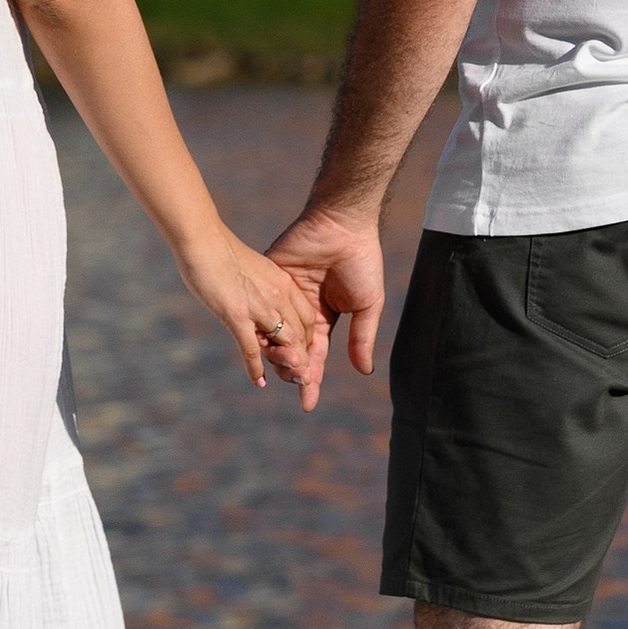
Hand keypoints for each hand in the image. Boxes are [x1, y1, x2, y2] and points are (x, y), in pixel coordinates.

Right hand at [175, 222, 325, 403]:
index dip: (306, 338)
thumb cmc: (220, 251)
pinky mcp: (236, 314)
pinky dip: (255, 368)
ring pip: (283, 344)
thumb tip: (257, 302)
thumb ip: (260, 288)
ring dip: (286, 365)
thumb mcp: (253, 270)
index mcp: (283, 283)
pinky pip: (251, 348)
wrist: (202, 239)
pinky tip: (258, 381)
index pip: (307, 318)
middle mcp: (277, 296)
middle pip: (300, 335)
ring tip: (289, 380)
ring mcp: (258, 307)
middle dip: (302, 357)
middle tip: (300, 375)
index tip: (299, 351)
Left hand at [265, 201, 387, 391]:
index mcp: (324, 319)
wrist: (342, 223)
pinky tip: (261, 343)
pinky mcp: (268, 280)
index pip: (315, 358)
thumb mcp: (367, 304)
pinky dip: (260, 327)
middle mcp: (300, 312)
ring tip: (287, 364)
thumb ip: (362, 337)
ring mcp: (282, 297)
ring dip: (278, 354)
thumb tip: (363, 372)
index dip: (311, 381)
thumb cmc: (360, 261)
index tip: (307, 405)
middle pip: (291, 352)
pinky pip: (261, 308)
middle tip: (299, 379)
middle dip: (294, 371)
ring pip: (273, 335)